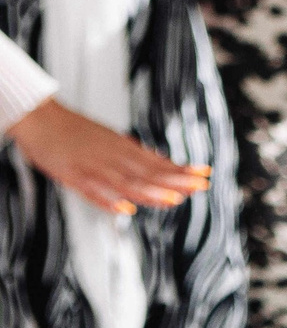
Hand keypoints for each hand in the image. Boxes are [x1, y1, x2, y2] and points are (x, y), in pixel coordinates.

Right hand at [7, 101, 211, 214]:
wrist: (41, 118)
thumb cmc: (76, 131)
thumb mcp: (111, 140)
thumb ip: (133, 155)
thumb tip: (160, 164)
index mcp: (123, 148)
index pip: (157, 162)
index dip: (181, 171)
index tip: (204, 175)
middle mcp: (113, 157)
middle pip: (148, 172)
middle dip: (176, 181)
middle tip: (202, 185)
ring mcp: (93, 166)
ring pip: (126, 182)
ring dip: (151, 192)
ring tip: (175, 200)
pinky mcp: (72, 175)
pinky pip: (92, 191)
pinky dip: (108, 201)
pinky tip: (124, 210)